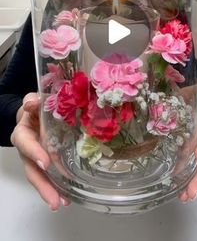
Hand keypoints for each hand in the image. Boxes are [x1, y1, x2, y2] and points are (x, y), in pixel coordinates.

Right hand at [11, 93, 69, 210]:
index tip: (45, 163)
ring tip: (64, 203)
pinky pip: (51, 176)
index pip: (26, 144)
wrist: (36, 112)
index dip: (34, 153)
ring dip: (51, 191)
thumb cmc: (35, 107)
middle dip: (43, 186)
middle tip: (54, 200)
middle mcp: (27, 150)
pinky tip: (68, 197)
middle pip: (32, 170)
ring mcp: (36, 159)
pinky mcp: (47, 162)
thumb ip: (32, 101)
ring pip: (41, 177)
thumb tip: (32, 102)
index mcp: (23, 134)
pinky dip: (58, 187)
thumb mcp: (32, 100)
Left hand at [178, 81, 196, 201]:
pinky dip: (186, 184)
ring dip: (195, 184)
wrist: (173, 107)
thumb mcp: (186, 94)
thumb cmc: (182, 101)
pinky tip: (179, 195)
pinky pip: (189, 172)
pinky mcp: (186, 158)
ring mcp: (195, 150)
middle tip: (193, 190)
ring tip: (185, 197)